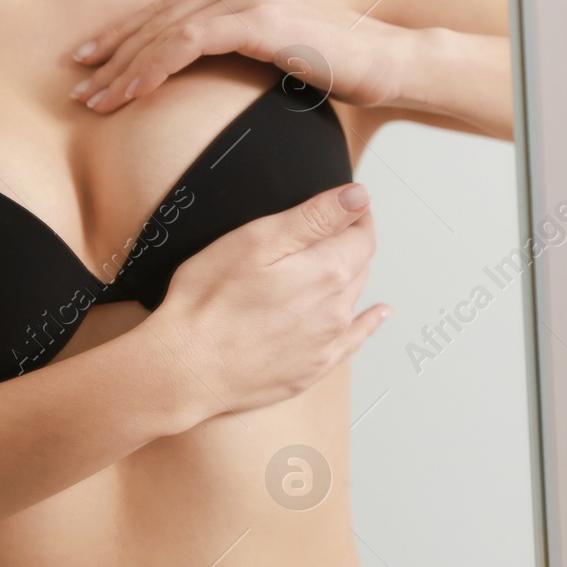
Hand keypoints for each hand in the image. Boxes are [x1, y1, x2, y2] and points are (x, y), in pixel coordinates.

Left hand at [69, 0, 409, 113]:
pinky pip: (187, 42)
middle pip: (157, 16)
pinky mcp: (257, 21)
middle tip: (79, 84)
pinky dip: (154, 66)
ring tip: (96, 98)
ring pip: (164, 29)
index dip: (126, 36)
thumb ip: (249, 10)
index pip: (169, 9)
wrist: (391, 63)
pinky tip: (132, 91)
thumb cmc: (345, 61)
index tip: (93, 65)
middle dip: (113, 52)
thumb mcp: (290, 33)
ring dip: (125, 66)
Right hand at [148, 182, 389, 415]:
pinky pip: (354, 339)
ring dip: (348, 276)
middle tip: (327, 230)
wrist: (187, 369)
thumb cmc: (208, 302)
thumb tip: (359, 196)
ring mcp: (327, 343)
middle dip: (348, 243)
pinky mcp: (313, 368)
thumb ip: (315, 217)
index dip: (357, 214)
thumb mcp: (257, 240)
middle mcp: (337, 309)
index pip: (362, 234)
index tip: (349, 204)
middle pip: (359, 265)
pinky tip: (379, 314)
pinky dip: (368, 322)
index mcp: (327, 272)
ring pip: (352, 297)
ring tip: (334, 262)